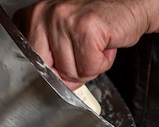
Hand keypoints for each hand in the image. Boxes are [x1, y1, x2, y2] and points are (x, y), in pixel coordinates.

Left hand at [12, 0, 151, 89]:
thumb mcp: (65, 39)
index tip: (64, 63)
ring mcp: (63, 20)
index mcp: (33, 16)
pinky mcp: (85, 29)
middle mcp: (43, 14)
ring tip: (96, 45)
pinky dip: (103, 63)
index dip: (50, 72)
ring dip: (90, 66)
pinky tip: (105, 44)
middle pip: (48, 71)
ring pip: (70, 72)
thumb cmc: (98, 24)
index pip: (28, 62)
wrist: (130, 6)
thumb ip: (52, 61)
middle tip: (84, 53)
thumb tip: (55, 88)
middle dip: (70, 72)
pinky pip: (89, 68)